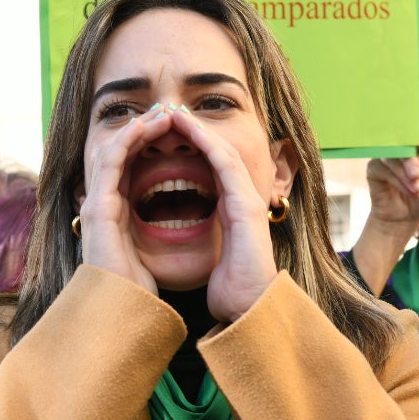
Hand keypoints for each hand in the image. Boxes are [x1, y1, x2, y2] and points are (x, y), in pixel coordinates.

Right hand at [77, 104, 178, 294]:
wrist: (120, 313)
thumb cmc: (136, 292)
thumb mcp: (146, 256)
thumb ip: (149, 236)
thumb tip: (167, 228)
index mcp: (114, 217)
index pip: (127, 170)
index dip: (147, 147)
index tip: (173, 132)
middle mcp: (101, 207)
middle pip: (118, 156)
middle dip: (142, 131)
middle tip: (168, 113)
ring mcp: (96, 205)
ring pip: (113, 151)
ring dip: (137, 128)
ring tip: (162, 112)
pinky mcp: (98, 207)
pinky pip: (111, 161)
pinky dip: (128, 140)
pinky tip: (146, 126)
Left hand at [163, 105, 281, 323]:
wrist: (251, 308)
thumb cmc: (233, 289)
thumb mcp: (214, 257)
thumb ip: (209, 240)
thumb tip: (191, 239)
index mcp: (233, 211)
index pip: (212, 168)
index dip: (193, 146)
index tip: (167, 133)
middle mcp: (243, 199)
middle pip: (218, 153)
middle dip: (195, 130)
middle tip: (169, 111)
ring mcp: (248, 199)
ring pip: (223, 150)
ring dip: (199, 128)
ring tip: (175, 111)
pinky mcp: (246, 204)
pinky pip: (225, 164)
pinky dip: (208, 142)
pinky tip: (189, 127)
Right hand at [367, 136, 418, 234]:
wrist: (404, 217)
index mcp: (412, 145)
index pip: (413, 132)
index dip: (415, 135)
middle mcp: (397, 147)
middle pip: (401, 144)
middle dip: (411, 161)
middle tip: (418, 175)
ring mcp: (384, 156)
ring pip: (393, 158)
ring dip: (406, 176)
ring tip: (417, 190)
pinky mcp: (373, 168)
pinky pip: (383, 168)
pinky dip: (397, 181)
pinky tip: (408, 191)